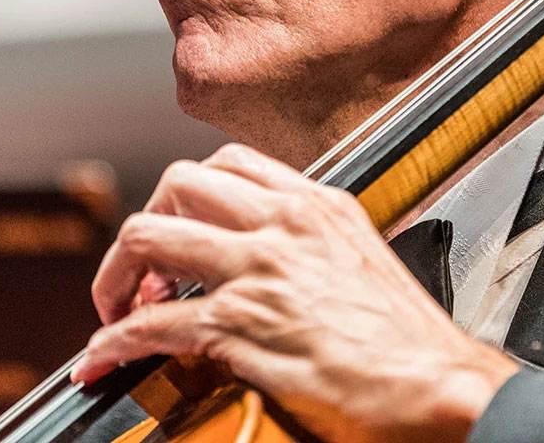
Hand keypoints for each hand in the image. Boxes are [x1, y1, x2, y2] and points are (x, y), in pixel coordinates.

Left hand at [71, 143, 518, 442]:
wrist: (438, 382)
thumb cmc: (406, 331)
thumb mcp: (358, 252)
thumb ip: (307, 237)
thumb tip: (257, 247)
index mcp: (314, 203)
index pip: (227, 161)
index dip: (187, 192)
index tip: (179, 227)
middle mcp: (283, 223)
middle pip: (177, 183)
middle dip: (143, 224)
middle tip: (141, 270)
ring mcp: (260, 271)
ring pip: (151, 237)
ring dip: (115, 275)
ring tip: (113, 308)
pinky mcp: (244, 327)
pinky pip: (154, 322)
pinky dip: (115, 340)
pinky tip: (105, 357)